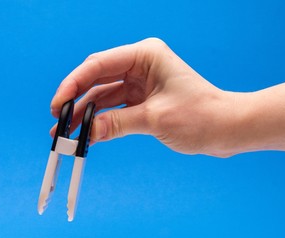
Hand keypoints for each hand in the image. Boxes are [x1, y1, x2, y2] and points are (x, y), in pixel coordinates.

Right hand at [50, 38, 239, 156]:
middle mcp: (140, 64)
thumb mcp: (154, 119)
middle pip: (97, 79)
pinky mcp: (142, 99)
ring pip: (103, 95)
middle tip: (57, 122)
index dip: (73, 84)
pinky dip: (101, 121)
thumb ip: (115, 124)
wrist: (227, 129)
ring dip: (85, 114)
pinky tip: (86, 135)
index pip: (99, 64)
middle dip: (76, 101)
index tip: (57, 106)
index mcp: (145, 55)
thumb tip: (82, 134)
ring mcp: (140, 82)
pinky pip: (114, 108)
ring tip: (65, 134)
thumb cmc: (202, 116)